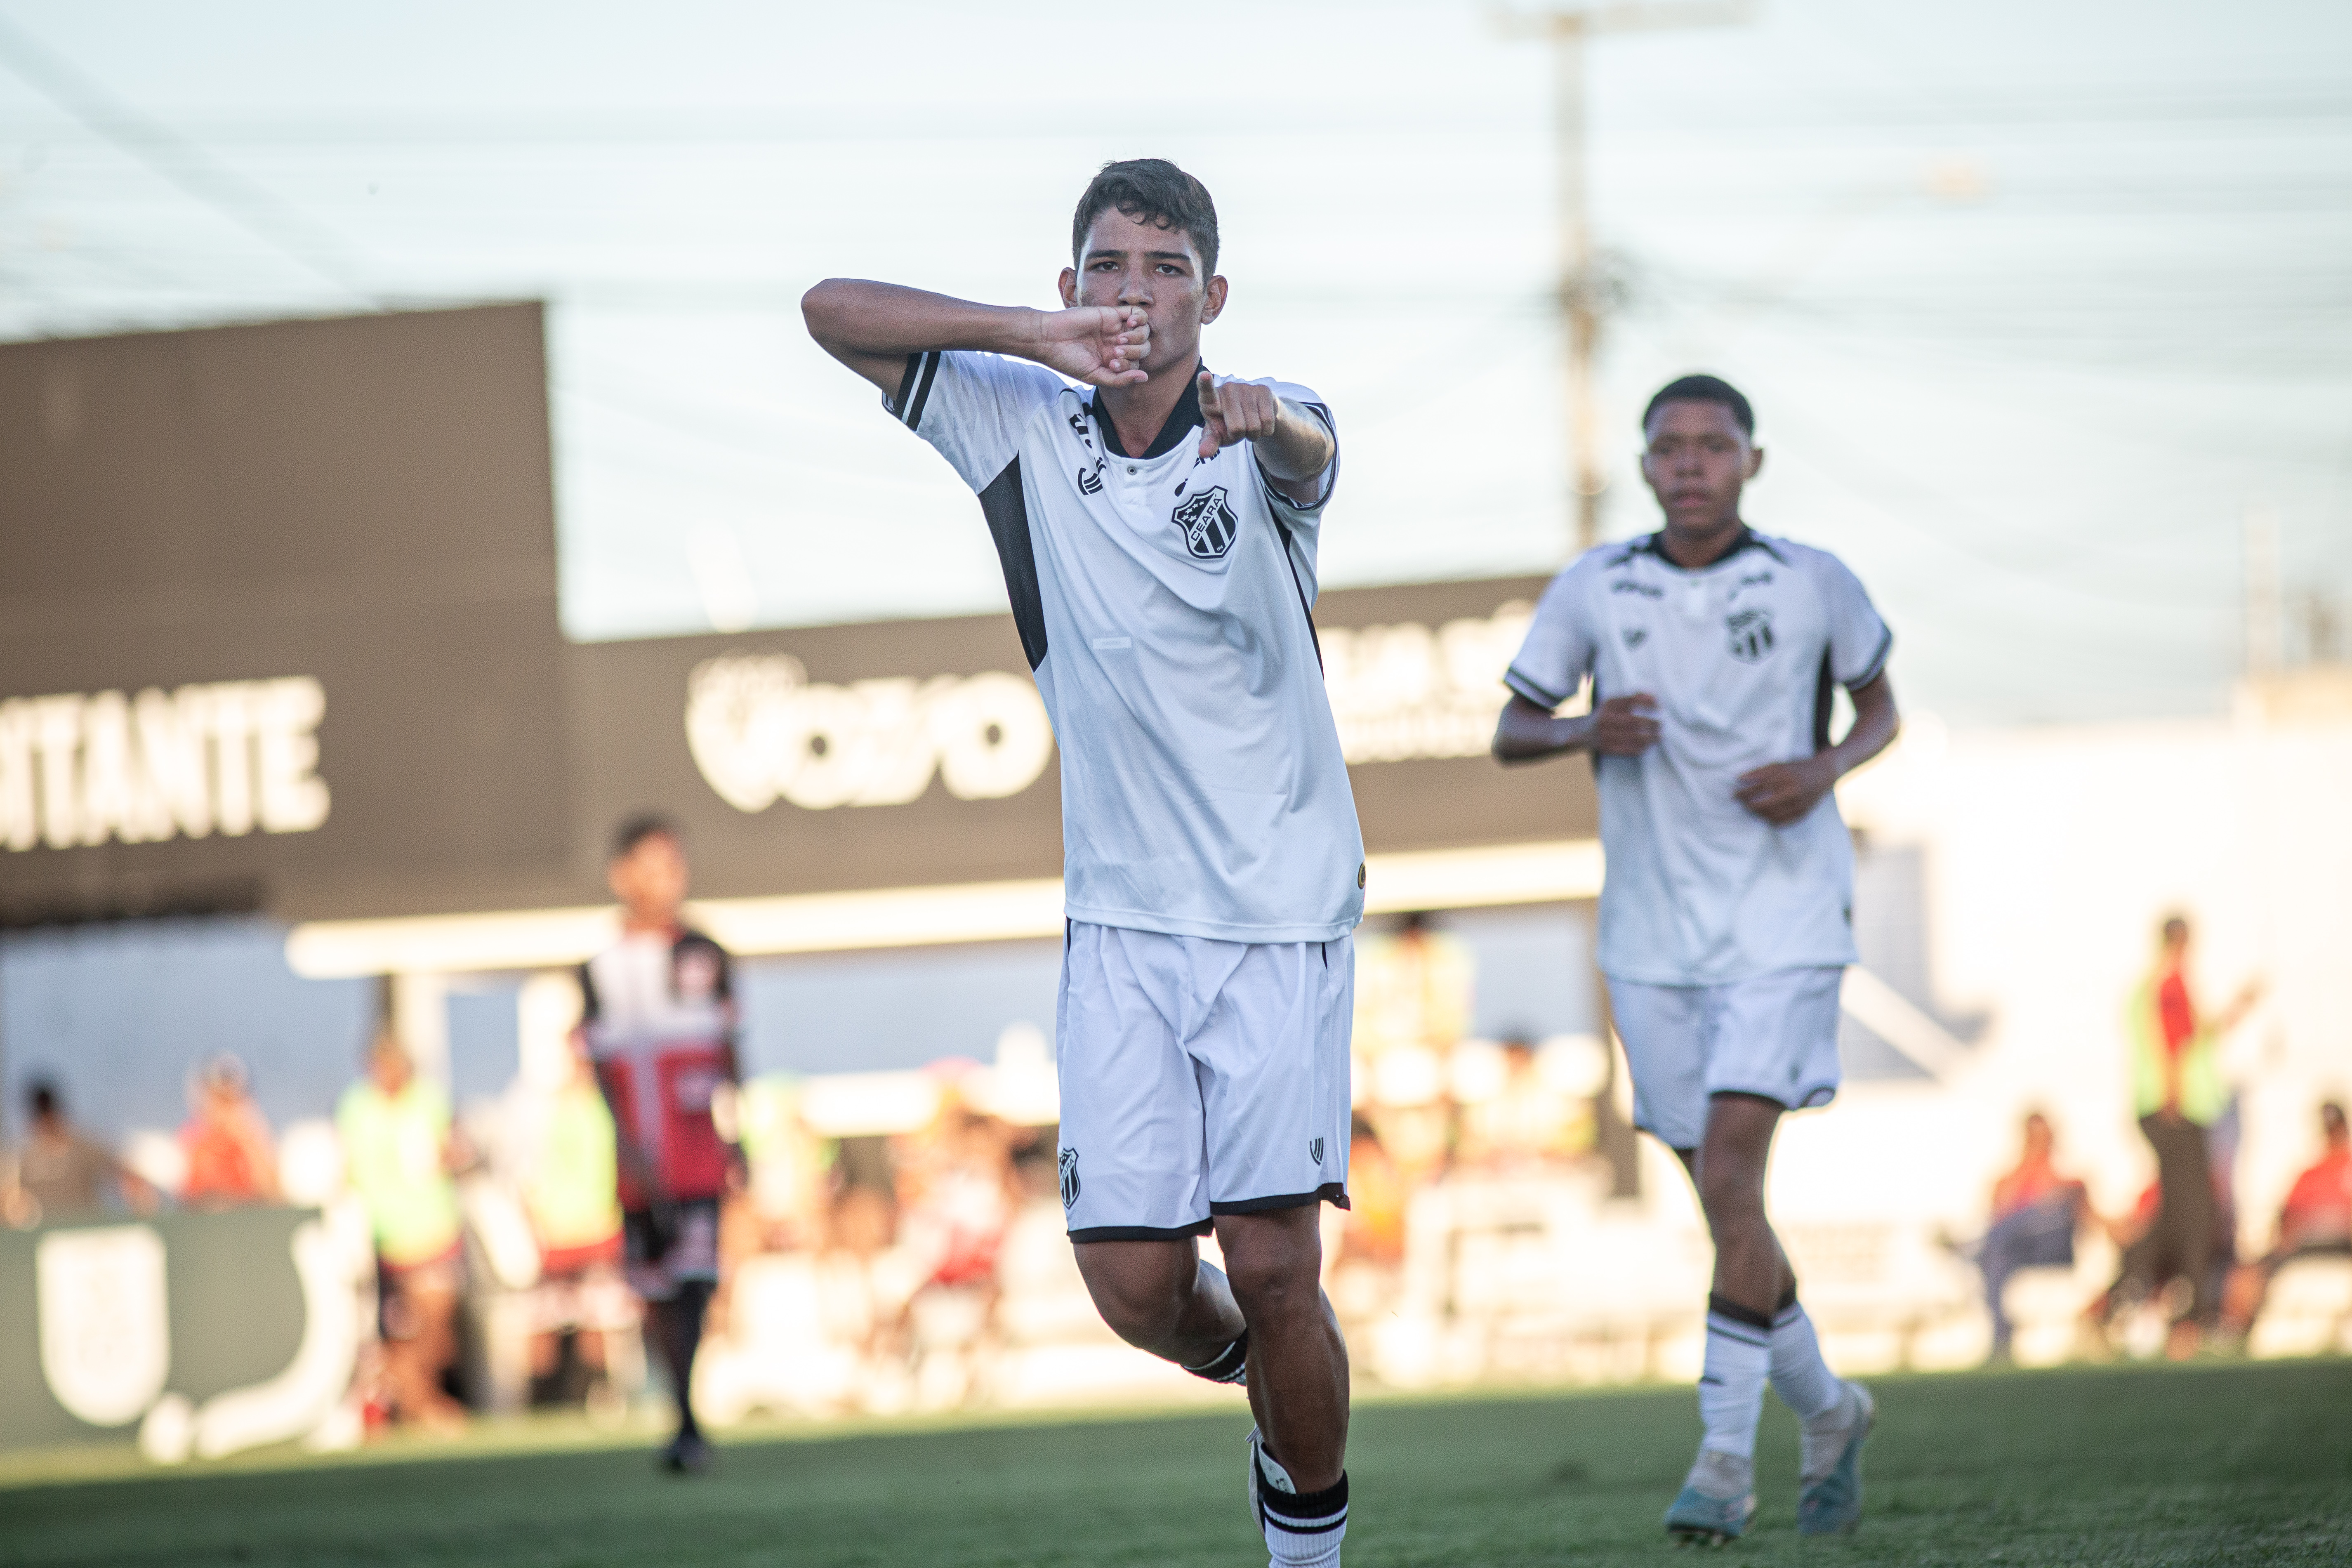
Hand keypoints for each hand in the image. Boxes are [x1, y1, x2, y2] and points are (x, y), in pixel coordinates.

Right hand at [1031, 305, 1150, 387]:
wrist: (1050, 339)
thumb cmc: (1068, 360)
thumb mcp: (1095, 377)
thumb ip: (1120, 380)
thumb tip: (1144, 378)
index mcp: (1112, 361)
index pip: (1135, 364)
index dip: (1130, 366)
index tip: (1111, 364)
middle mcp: (1116, 345)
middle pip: (1143, 348)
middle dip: (1134, 353)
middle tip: (1114, 353)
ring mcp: (1115, 329)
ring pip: (1143, 332)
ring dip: (1137, 338)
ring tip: (1119, 340)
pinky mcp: (1112, 314)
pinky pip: (1137, 313)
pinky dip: (1140, 319)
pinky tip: (1130, 325)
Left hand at [1197, 372, 1280, 459]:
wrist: (1253, 415)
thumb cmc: (1228, 424)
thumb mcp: (1217, 435)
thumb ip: (1209, 443)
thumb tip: (1203, 454)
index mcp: (1210, 399)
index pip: (1206, 390)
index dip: (1205, 383)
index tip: (1203, 375)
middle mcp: (1227, 389)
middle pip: (1237, 427)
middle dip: (1240, 436)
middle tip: (1238, 429)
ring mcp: (1245, 388)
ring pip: (1254, 427)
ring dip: (1254, 435)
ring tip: (1249, 425)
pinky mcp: (1263, 390)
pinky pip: (1267, 421)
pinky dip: (1266, 431)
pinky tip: (1261, 423)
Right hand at [1588, 694, 1661, 755]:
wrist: (1580, 732)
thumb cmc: (1604, 715)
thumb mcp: (1613, 702)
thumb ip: (1633, 697)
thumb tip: (1654, 696)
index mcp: (1608, 705)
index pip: (1632, 701)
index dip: (1648, 704)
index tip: (1659, 707)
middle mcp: (1605, 719)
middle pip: (1634, 721)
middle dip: (1651, 724)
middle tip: (1661, 725)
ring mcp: (1604, 735)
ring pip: (1633, 738)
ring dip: (1649, 738)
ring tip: (1658, 737)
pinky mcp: (1606, 749)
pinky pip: (1628, 750)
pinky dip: (1641, 748)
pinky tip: (1648, 746)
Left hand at [1733, 754, 1835, 823]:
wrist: (1825, 773)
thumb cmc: (1798, 767)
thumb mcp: (1779, 764)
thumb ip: (1759, 771)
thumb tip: (1739, 779)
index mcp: (1785, 777)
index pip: (1758, 788)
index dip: (1743, 793)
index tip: (1734, 795)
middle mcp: (1792, 791)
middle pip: (1763, 805)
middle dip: (1748, 806)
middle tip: (1742, 804)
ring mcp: (1799, 804)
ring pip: (1772, 816)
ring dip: (1758, 815)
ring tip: (1752, 810)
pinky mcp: (1804, 813)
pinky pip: (1783, 822)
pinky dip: (1771, 821)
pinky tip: (1765, 816)